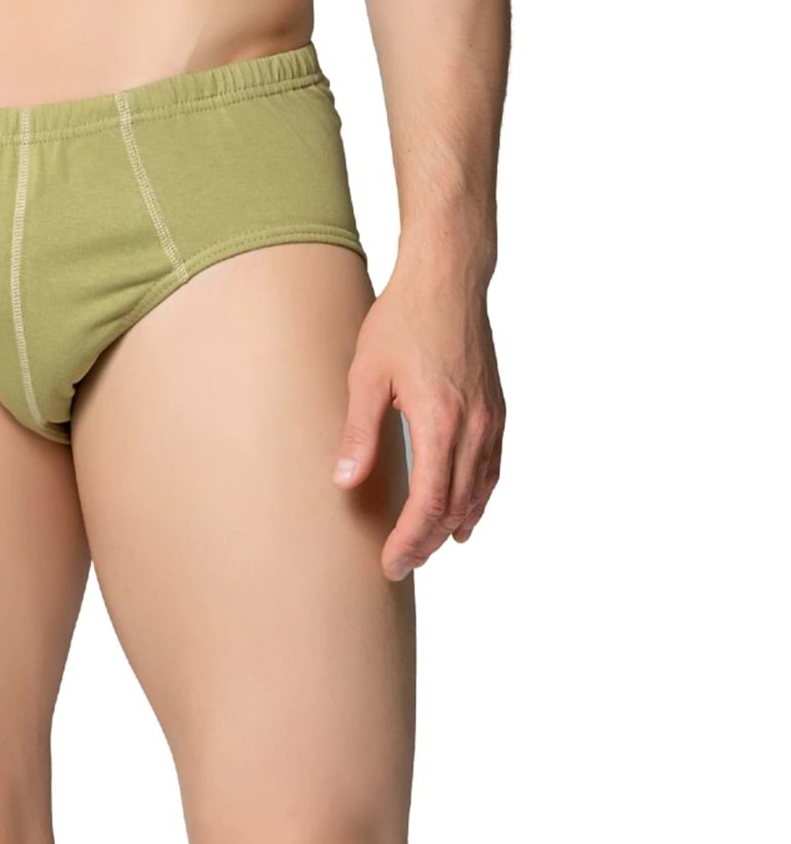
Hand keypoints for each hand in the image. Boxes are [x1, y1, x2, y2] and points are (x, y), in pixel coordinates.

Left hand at [331, 254, 504, 580]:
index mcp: (439, 421)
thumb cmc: (403, 320)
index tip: (391, 563)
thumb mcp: (367, 374)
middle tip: (401, 564)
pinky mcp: (497, 409)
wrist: (447, 280)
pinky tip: (465, 512)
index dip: (410, 540)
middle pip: (455, 507)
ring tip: (427, 546)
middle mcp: (473, 427)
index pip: (429, 503)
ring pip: (479, 492)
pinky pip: (492, 469)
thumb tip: (345, 482)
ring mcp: (491, 419)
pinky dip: (478, 498)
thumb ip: (360, 432)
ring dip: (454, 525)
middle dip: (428, 542)